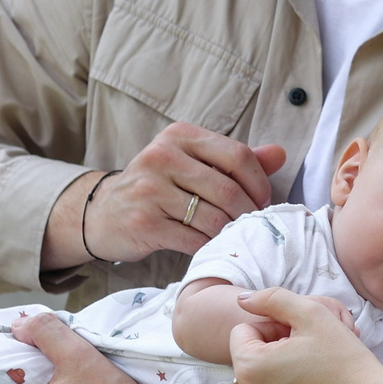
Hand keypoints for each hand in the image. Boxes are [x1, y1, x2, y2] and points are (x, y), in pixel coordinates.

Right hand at [54, 123, 286, 266]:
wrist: (102, 213)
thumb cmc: (157, 188)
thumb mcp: (192, 164)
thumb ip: (235, 160)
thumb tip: (280, 153)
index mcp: (180, 135)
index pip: (238, 155)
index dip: (260, 183)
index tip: (263, 201)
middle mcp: (162, 156)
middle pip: (228, 189)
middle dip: (248, 213)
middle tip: (252, 226)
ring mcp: (150, 189)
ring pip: (213, 217)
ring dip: (230, 233)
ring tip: (233, 238)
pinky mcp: (144, 221)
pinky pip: (193, 239)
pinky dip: (209, 247)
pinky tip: (211, 248)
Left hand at [229, 288, 382, 383]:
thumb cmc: (347, 362)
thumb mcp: (313, 314)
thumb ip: (272, 298)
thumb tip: (242, 299)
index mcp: (249, 367)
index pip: (243, 332)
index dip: (272, 328)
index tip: (299, 338)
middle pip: (249, 359)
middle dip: (272, 352)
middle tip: (309, 356)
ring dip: (278, 376)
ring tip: (313, 377)